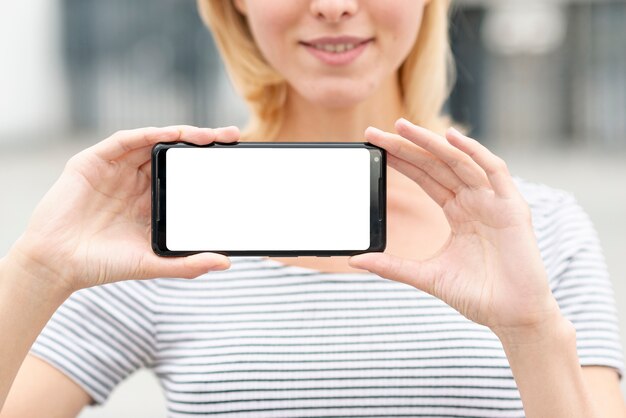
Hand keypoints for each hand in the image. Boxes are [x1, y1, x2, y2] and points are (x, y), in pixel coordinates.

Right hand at [9, 125, 238, 292]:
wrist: (57, 265)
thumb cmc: (103, 264)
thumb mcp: (153, 263)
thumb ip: (188, 264)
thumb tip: (226, 263)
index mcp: (151, 200)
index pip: (184, 174)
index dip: (208, 164)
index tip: (235, 159)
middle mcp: (135, 181)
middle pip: (173, 153)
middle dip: (202, 142)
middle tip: (231, 136)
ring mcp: (115, 169)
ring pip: (153, 142)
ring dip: (181, 135)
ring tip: (208, 136)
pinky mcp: (93, 161)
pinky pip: (125, 141)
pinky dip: (148, 135)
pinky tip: (170, 135)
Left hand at [348, 118, 561, 336]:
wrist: (512, 317)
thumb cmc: (477, 295)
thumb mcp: (426, 276)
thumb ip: (392, 265)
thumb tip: (356, 260)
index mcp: (456, 211)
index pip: (423, 176)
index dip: (400, 160)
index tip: (373, 147)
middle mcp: (474, 200)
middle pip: (435, 164)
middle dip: (406, 147)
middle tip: (375, 132)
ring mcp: (493, 201)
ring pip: (459, 161)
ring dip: (431, 142)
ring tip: (402, 127)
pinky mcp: (512, 207)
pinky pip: (494, 171)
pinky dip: (475, 152)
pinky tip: (452, 138)